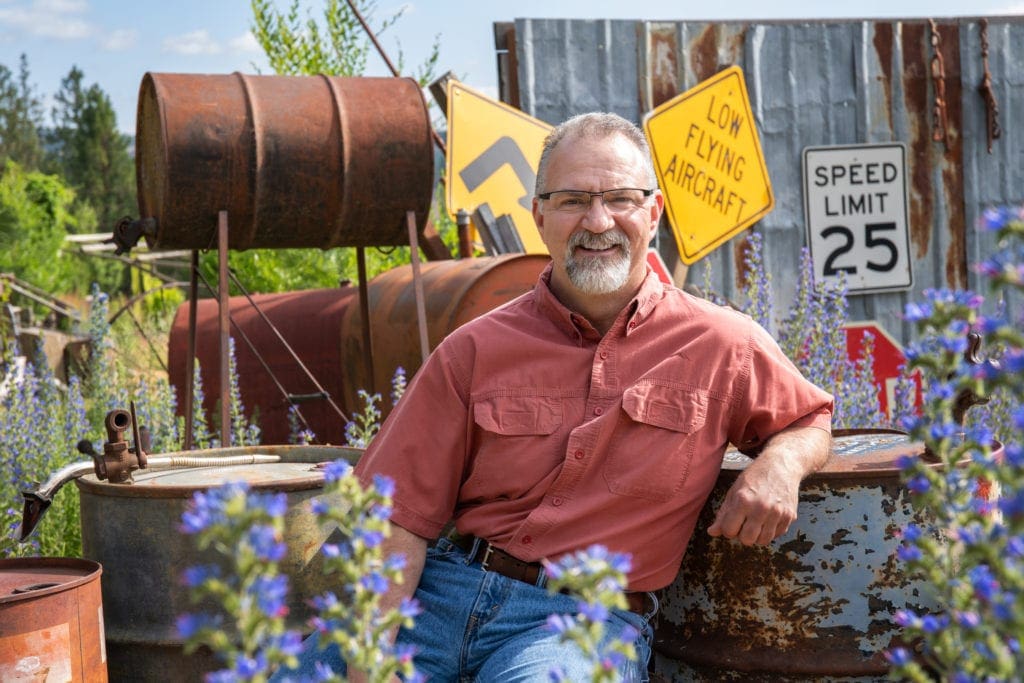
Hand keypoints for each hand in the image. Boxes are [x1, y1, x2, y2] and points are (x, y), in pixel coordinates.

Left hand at [706, 426, 829, 544]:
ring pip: (763, 541)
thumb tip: (712, 532)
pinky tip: (767, 519)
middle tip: (743, 523)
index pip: (729, 531)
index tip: (731, 522)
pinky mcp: (790, 516)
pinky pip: (777, 535)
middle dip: (742, 535)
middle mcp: (761, 508)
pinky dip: (770, 531)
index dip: (728, 529)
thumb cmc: (754, 477)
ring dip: (757, 535)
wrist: (781, 465)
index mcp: (743, 500)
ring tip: (755, 522)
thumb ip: (723, 513)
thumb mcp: (734, 491)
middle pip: (747, 540)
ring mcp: (777, 513)